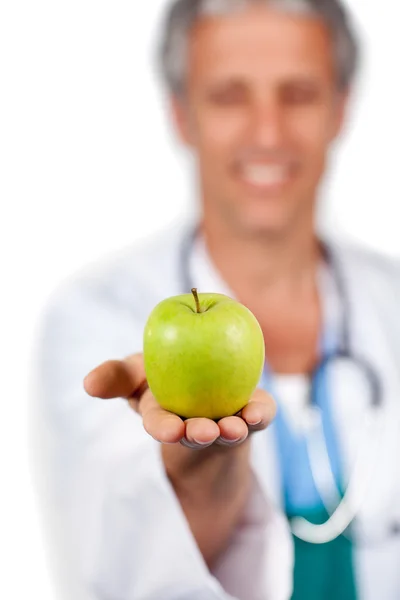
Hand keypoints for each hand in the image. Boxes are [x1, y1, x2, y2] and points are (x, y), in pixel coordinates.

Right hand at [84, 354, 275, 448]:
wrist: (206, 390)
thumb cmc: (166, 380)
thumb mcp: (136, 374)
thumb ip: (116, 375)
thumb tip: (89, 383)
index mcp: (165, 416)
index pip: (160, 423)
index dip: (164, 427)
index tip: (170, 429)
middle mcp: (195, 424)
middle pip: (195, 432)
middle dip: (198, 434)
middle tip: (203, 432)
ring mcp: (225, 423)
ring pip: (229, 430)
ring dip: (231, 430)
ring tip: (235, 427)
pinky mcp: (251, 416)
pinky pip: (260, 416)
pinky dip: (260, 414)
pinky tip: (259, 412)